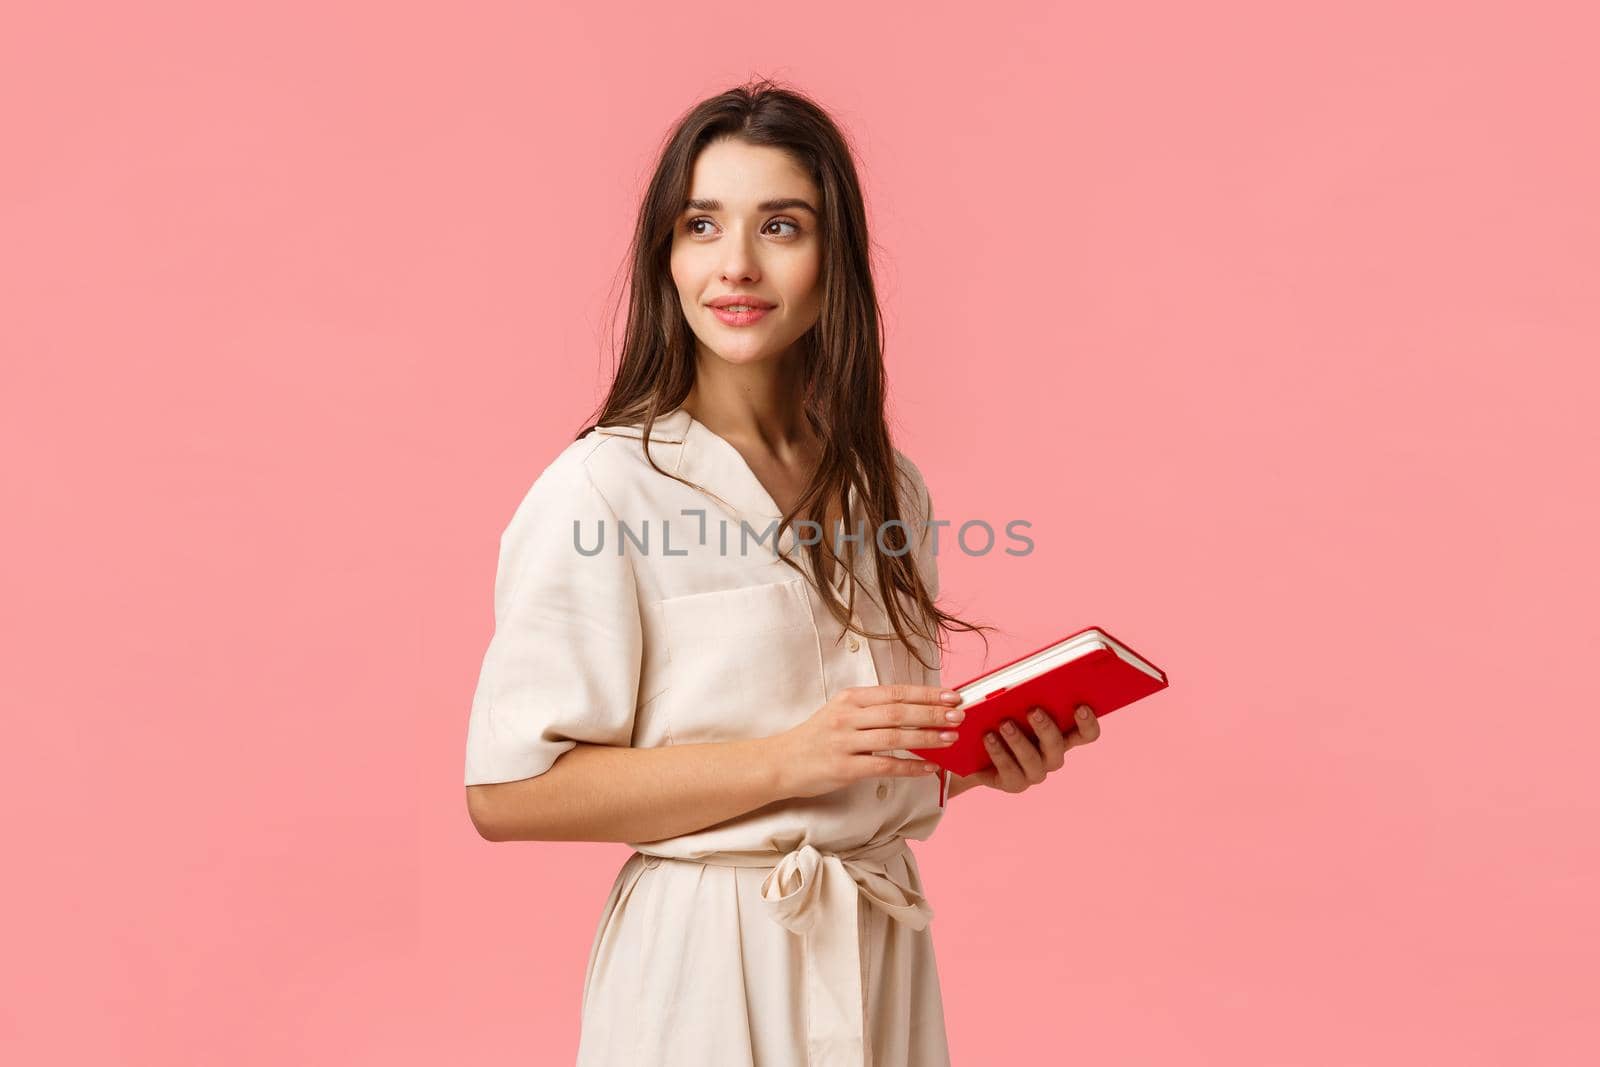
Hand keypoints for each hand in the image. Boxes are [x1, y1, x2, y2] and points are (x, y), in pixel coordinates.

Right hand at [770, 683, 964, 798]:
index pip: (895, 692)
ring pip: (894, 737)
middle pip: (899, 712)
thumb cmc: (816, 738)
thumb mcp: (841, 713)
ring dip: (927, 737)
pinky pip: (884, 766)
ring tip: (951, 738)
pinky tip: (929, 768)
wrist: (782, 762)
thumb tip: (914, 708)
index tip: (952, 695)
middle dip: (933, 713)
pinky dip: (910, 767)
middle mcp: (848, 716)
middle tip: (959, 715)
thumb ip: (872, 709)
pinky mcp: (844, 768)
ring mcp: (845, 742)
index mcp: (850, 699)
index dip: (926, 693)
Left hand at [958, 703, 1099, 795]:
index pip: (1086, 734)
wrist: (977, 752)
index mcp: (1061, 736)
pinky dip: (999, 752)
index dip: (1088, 723)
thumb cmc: (1002, 720)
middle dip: (1046, 728)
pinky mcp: (1014, 783)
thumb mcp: (1015, 706)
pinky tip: (989, 738)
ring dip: (1019, 741)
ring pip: (1033, 760)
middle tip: (1033, 711)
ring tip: (1004, 724)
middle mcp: (1052, 756)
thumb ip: (1026, 696)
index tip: (1080, 707)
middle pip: (1058, 746)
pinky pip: (1010, 771)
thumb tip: (1024, 682)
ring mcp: (1035, 772)